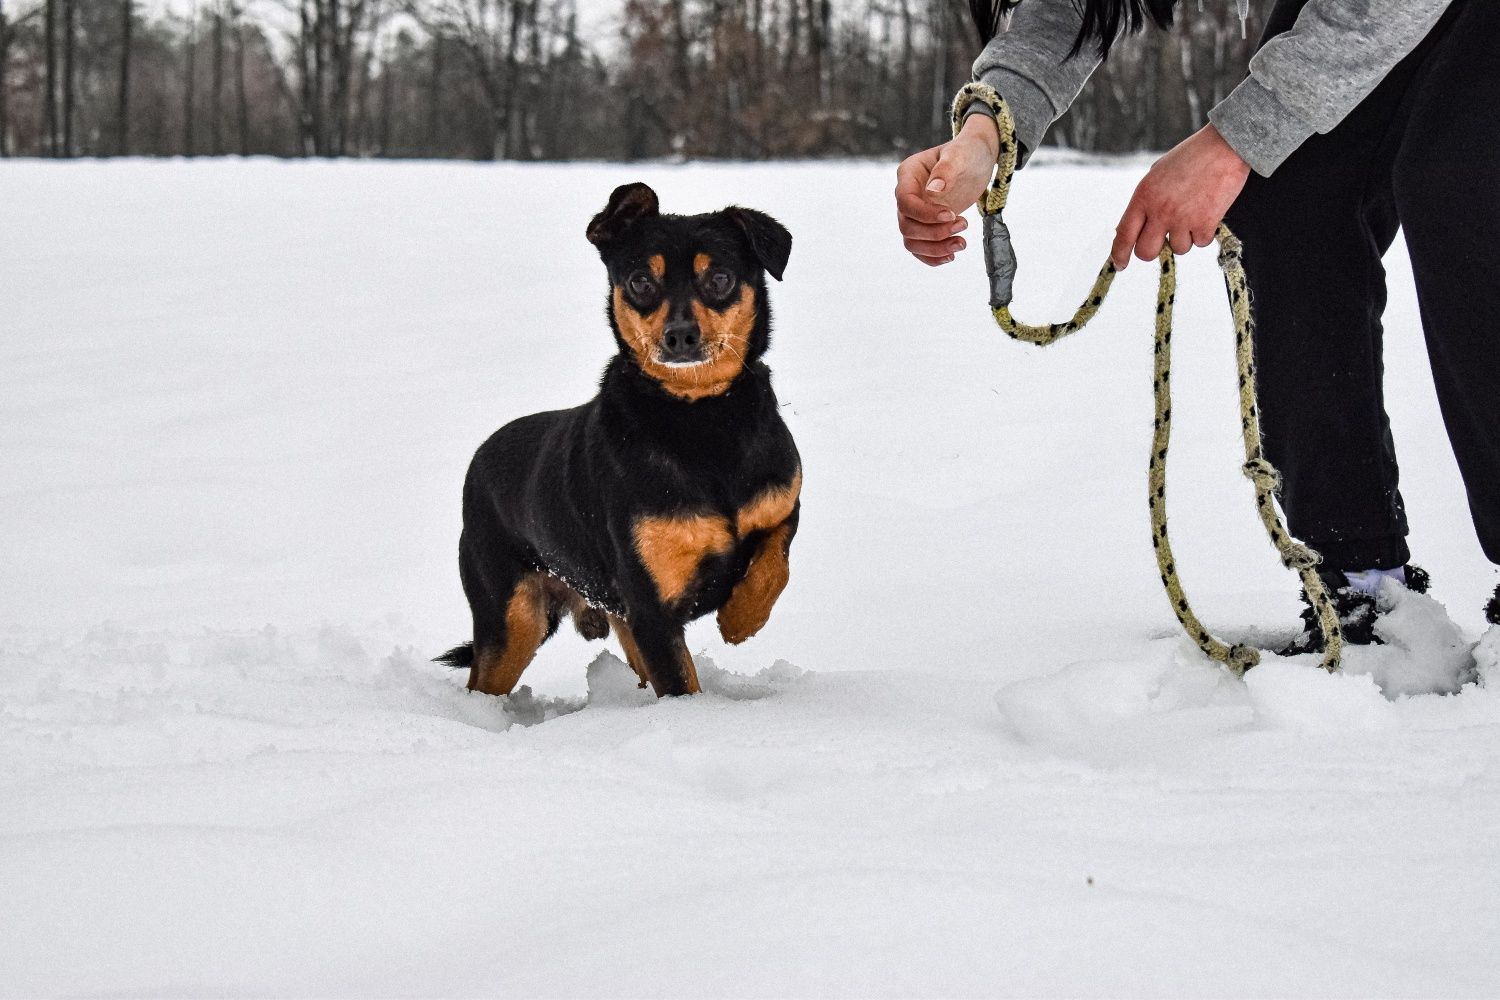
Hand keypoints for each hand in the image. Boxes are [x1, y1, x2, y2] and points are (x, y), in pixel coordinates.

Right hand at [895, 114, 999, 266]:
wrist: (977, 158)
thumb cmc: (968, 151)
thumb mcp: (960, 155)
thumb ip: (945, 170)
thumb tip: (932, 191)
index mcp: (909, 174)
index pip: (905, 202)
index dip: (925, 214)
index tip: (951, 215)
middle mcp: (907, 195)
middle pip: (907, 226)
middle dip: (934, 233)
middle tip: (963, 224)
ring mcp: (915, 212)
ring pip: (912, 241)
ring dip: (935, 248)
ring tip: (962, 243)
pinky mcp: (926, 224)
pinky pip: (920, 248)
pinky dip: (933, 257)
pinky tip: (951, 255)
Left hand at [1111, 124, 1250, 268]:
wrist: (1225, 145)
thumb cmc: (1192, 156)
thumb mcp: (1158, 174)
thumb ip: (1147, 200)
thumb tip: (1137, 228)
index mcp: (1143, 196)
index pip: (1124, 234)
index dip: (1119, 254)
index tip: (1120, 265)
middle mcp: (1159, 211)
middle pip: (1146, 252)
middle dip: (1154, 251)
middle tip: (1163, 240)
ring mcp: (1182, 219)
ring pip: (1178, 249)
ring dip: (1185, 238)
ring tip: (1193, 213)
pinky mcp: (1205, 223)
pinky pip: (1201, 243)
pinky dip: (1205, 233)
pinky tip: (1209, 212)